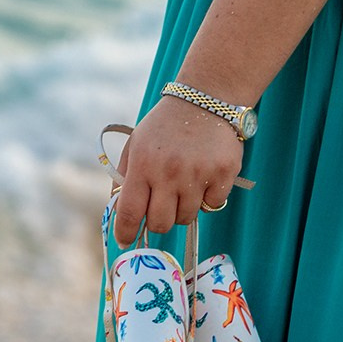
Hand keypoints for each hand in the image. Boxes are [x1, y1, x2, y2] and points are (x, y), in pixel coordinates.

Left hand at [110, 95, 244, 246]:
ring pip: (186, 217)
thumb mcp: (136, 145)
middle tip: (162, 206)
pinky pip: (212, 205)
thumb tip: (118, 216)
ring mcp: (198, 173)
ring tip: (184, 184)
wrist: (206, 99)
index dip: (125, 233)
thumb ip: (125, 180)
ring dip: (183, 208)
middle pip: (160, 224)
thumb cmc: (164, 127)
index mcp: (143, 165)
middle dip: (158, 221)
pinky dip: (207, 197)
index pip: (130, 213)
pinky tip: (204, 176)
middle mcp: (169, 172)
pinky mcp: (224, 173)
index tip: (125, 241)